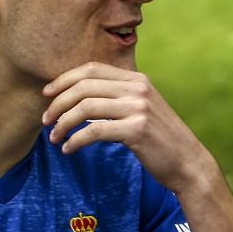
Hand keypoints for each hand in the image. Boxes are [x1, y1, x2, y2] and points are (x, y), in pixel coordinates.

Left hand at [42, 64, 219, 195]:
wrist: (187, 161)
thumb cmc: (157, 139)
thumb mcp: (139, 109)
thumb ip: (116, 98)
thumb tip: (78, 97)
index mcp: (136, 79)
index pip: (92, 69)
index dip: (63, 80)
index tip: (46, 94)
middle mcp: (138, 88)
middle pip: (84, 86)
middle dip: (57, 103)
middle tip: (45, 121)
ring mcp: (138, 108)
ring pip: (85, 108)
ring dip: (62, 124)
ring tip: (54, 138)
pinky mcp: (137, 130)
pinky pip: (94, 131)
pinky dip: (75, 141)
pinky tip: (68, 150)